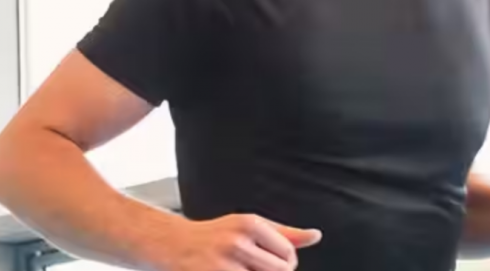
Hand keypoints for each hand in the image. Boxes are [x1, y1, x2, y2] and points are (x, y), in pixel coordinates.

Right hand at [165, 213, 321, 270]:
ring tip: (248, 268)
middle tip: (258, 267)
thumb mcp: (250, 226)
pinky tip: (236, 270)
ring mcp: (222, 266)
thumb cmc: (216, 235)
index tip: (273, 261)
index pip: (289, 254)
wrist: (173, 244)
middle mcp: (237, 242)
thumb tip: (316, 236)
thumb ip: (284, 234)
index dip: (287, 263)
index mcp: (249, 224)